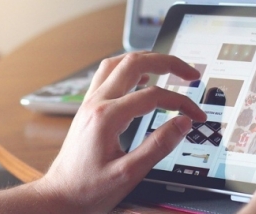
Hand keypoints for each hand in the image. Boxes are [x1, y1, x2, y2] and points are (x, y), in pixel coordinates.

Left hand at [34, 52, 206, 212]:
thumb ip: (158, 146)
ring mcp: (90, 102)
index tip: (196, 114)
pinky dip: (129, 69)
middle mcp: (96, 102)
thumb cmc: (88, 189)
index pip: (153, 96)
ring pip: (118, 63)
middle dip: (167, 62)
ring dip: (146, 60)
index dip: (181, 101)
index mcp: (107, 117)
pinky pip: (108, 74)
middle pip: (134, 63)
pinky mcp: (89, 107)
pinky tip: (141, 78)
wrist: (59, 195)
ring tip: (168, 67)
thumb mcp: (128, 174)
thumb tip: (182, 123)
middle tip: (190, 73)